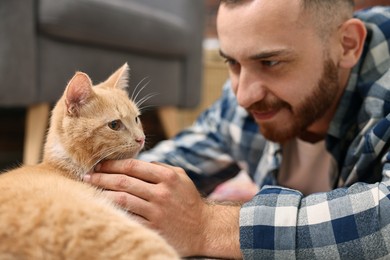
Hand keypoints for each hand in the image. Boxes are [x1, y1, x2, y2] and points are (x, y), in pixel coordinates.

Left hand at [84, 159, 241, 257]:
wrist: (204, 228)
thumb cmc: (189, 200)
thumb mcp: (181, 177)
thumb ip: (160, 167)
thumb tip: (139, 163)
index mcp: (167, 177)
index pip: (132, 166)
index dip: (112, 164)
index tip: (99, 164)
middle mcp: (161, 192)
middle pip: (123, 181)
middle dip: (101, 177)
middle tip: (86, 176)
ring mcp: (156, 212)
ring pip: (121, 199)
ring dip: (102, 193)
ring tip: (89, 190)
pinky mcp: (154, 228)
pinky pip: (128, 218)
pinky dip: (113, 211)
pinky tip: (102, 207)